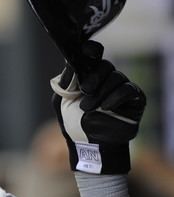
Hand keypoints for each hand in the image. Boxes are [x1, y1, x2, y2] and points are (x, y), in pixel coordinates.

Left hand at [50, 46, 145, 173]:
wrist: (88, 146)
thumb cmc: (73, 123)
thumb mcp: (63, 101)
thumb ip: (66, 82)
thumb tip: (71, 64)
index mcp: (88, 75)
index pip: (92, 55)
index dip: (91, 50)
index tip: (86, 50)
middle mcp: (106, 79)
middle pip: (104, 64)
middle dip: (93, 77)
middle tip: (85, 90)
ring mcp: (121, 88)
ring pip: (116, 77)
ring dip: (101, 92)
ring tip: (89, 108)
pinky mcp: (135, 99)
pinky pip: (127, 89)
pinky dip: (115, 97)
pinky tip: (106, 107)